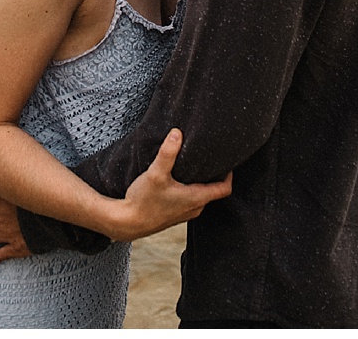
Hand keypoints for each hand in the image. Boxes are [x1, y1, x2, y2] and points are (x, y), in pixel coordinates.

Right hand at [111, 128, 231, 241]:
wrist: (129, 223)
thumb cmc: (144, 201)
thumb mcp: (156, 174)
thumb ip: (167, 153)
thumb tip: (177, 134)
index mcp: (197, 198)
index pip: (225, 188)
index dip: (229, 174)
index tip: (226, 161)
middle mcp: (195, 208)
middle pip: (213, 191)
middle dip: (212, 176)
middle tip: (207, 159)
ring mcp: (186, 213)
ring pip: (201, 196)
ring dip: (199, 183)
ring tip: (192, 167)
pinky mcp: (175, 215)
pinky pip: (190, 201)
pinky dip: (189, 190)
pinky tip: (176, 181)